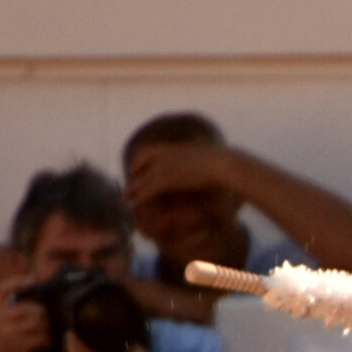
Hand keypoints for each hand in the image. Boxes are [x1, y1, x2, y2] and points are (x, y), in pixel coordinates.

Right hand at [0, 280, 50, 351]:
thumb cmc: (3, 343)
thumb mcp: (0, 323)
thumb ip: (11, 310)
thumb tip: (34, 294)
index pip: (1, 289)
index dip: (17, 281)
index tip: (32, 279)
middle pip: (28, 307)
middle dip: (43, 313)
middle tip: (50, 319)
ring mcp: (7, 331)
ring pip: (36, 322)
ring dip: (47, 327)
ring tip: (50, 331)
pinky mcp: (17, 343)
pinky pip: (39, 336)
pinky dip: (47, 339)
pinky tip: (48, 341)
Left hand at [124, 138, 242, 202]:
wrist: (225, 164)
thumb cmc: (225, 162)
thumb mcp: (209, 153)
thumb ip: (201, 154)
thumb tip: (207, 154)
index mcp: (173, 147)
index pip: (147, 151)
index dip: (139, 162)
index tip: (136, 170)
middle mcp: (164, 154)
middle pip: (139, 163)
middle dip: (133, 175)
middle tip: (128, 188)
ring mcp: (164, 166)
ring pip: (141, 179)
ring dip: (132, 189)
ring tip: (126, 199)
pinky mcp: (167, 180)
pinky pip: (147, 190)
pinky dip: (139, 198)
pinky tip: (135, 204)